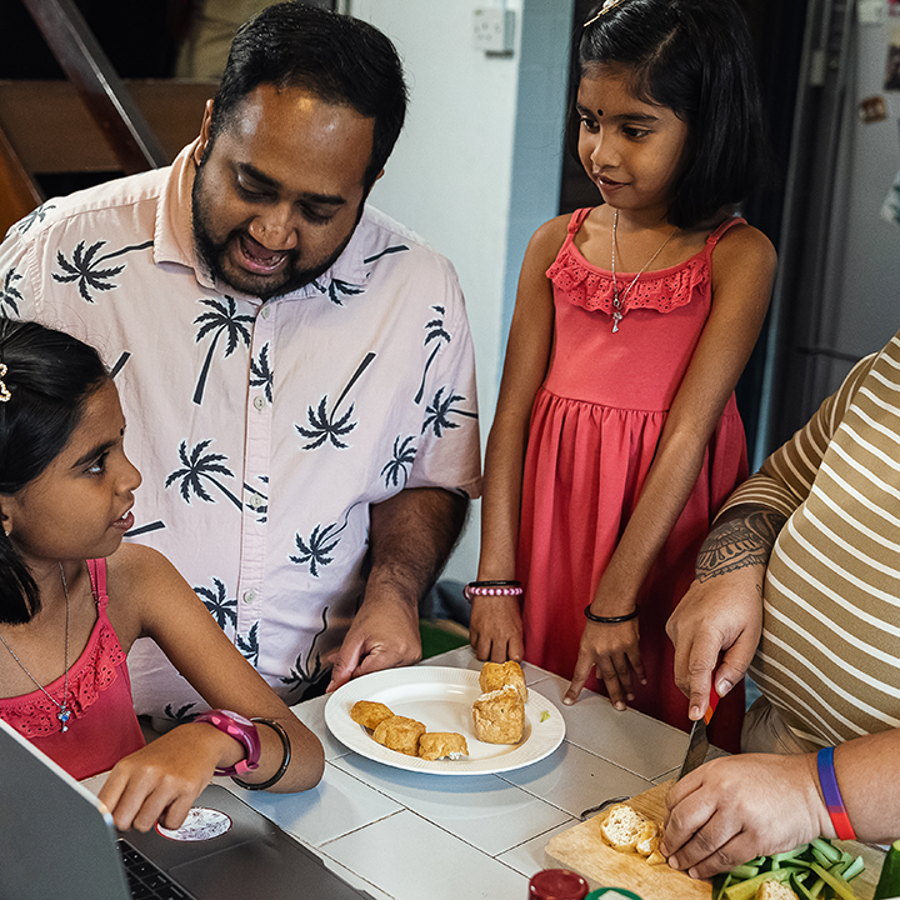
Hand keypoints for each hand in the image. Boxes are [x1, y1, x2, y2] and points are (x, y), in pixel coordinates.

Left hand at [98, 723, 233, 831]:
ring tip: (160, 801)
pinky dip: (172, 819)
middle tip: (142, 807)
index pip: (103, 807)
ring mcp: (167, 781)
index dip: (108, 818)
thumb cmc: (165, 756)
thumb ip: (118, 791)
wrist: (199, 739)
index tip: (116, 816)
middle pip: (122, 821)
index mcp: (127, 766)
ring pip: (144, 825)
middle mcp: (145, 772)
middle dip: (131, 820)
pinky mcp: (188, 789)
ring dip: (152, 820)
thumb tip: (104, 824)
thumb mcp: (136, 765)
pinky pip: (170, 824)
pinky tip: (174, 802)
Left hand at [326, 592, 421, 691]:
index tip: (346, 668)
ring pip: (384, 677)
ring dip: (373, 668)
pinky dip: (383, 665)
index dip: (351, 674)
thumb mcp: (353, 638)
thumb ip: (342, 666)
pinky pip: (394, 670)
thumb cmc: (377, 609)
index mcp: (392, 653)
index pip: (364, 679)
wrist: (394, 595)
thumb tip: (334, 687)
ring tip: (373, 648)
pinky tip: (382, 650)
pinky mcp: (415, 658)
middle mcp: (407, 658)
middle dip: (362, 671)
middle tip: (361, 652)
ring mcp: (413, 659)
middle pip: (376, 679)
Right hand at [469, 595, 523, 661]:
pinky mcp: (474, 628)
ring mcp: (485, 632)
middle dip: (499, 659)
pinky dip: (477, 646)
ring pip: (483, 656)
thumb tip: (512, 653)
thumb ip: (515, 639)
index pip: (515, 658)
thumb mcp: (517, 622)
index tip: (511, 658)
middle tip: (499, 654)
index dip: (513, 660)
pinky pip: (473, 646)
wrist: (494, 587)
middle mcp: (499, 634)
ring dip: (486, 655)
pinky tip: (482, 641)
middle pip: (497, 660)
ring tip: (489, 649)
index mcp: (514, 633)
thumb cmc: (508, 601)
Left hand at [564, 618, 644, 706]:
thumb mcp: (589, 637)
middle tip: (618, 706)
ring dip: (627, 686)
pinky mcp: (631, 644)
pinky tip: (642, 681)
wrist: (613, 602)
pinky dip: (640, 673)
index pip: (579, 674)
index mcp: (587, 649)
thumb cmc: (599, 616)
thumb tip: (598, 675)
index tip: (570, 700)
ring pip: (623, 673)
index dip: (574, 689)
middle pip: (609, 678)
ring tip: (629, 697)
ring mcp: (617, 649)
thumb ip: (593, 656)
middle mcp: (602, 651)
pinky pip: (636, 663)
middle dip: (614, 694)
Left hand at [661, 753, 826, 877]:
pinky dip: (710, 867)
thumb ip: (710, 783)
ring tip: (681, 864)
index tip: (667, 826)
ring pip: (702, 843)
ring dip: (688, 858)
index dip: (667, 816)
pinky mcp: (757, 838)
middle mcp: (722, 791)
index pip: (676, 796)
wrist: (813, 788)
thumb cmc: (776, 776)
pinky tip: (702, 871)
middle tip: (668, 850)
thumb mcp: (734, 767)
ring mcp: (739, 815)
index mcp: (713, 771)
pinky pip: (726, 858)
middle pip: (683, 820)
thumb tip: (688, 807)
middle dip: (672, 840)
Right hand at [666, 570, 761, 719]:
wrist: (726, 569)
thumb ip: (736, 666)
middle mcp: (684, 627)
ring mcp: (674, 625)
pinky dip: (691, 659)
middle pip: (681, 673)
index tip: (696, 716)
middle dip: (695, 692)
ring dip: (695, 673)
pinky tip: (709, 646)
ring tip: (720, 658)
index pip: (697, 670)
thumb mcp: (751, 636)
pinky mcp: (671, 624)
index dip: (698, 696)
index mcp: (706, 629)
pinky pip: (679, 651)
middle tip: (714, 702)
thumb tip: (719, 690)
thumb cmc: (744, 600)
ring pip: (679, 665)